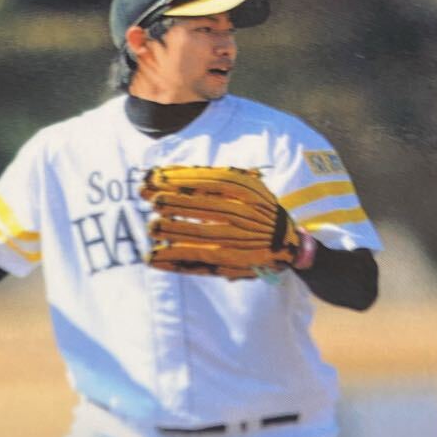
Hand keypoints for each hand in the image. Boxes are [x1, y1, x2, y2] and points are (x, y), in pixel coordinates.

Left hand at [141, 166, 303, 280]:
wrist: (286, 244)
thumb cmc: (258, 211)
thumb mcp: (247, 187)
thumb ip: (219, 181)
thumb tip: (179, 174)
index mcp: (247, 191)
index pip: (209, 181)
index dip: (181, 180)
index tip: (156, 177)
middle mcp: (244, 214)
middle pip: (204, 207)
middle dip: (176, 202)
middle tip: (151, 199)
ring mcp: (237, 240)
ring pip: (202, 234)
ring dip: (175, 231)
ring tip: (152, 227)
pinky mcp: (229, 262)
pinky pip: (200, 260)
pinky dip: (176, 259)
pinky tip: (155, 258)